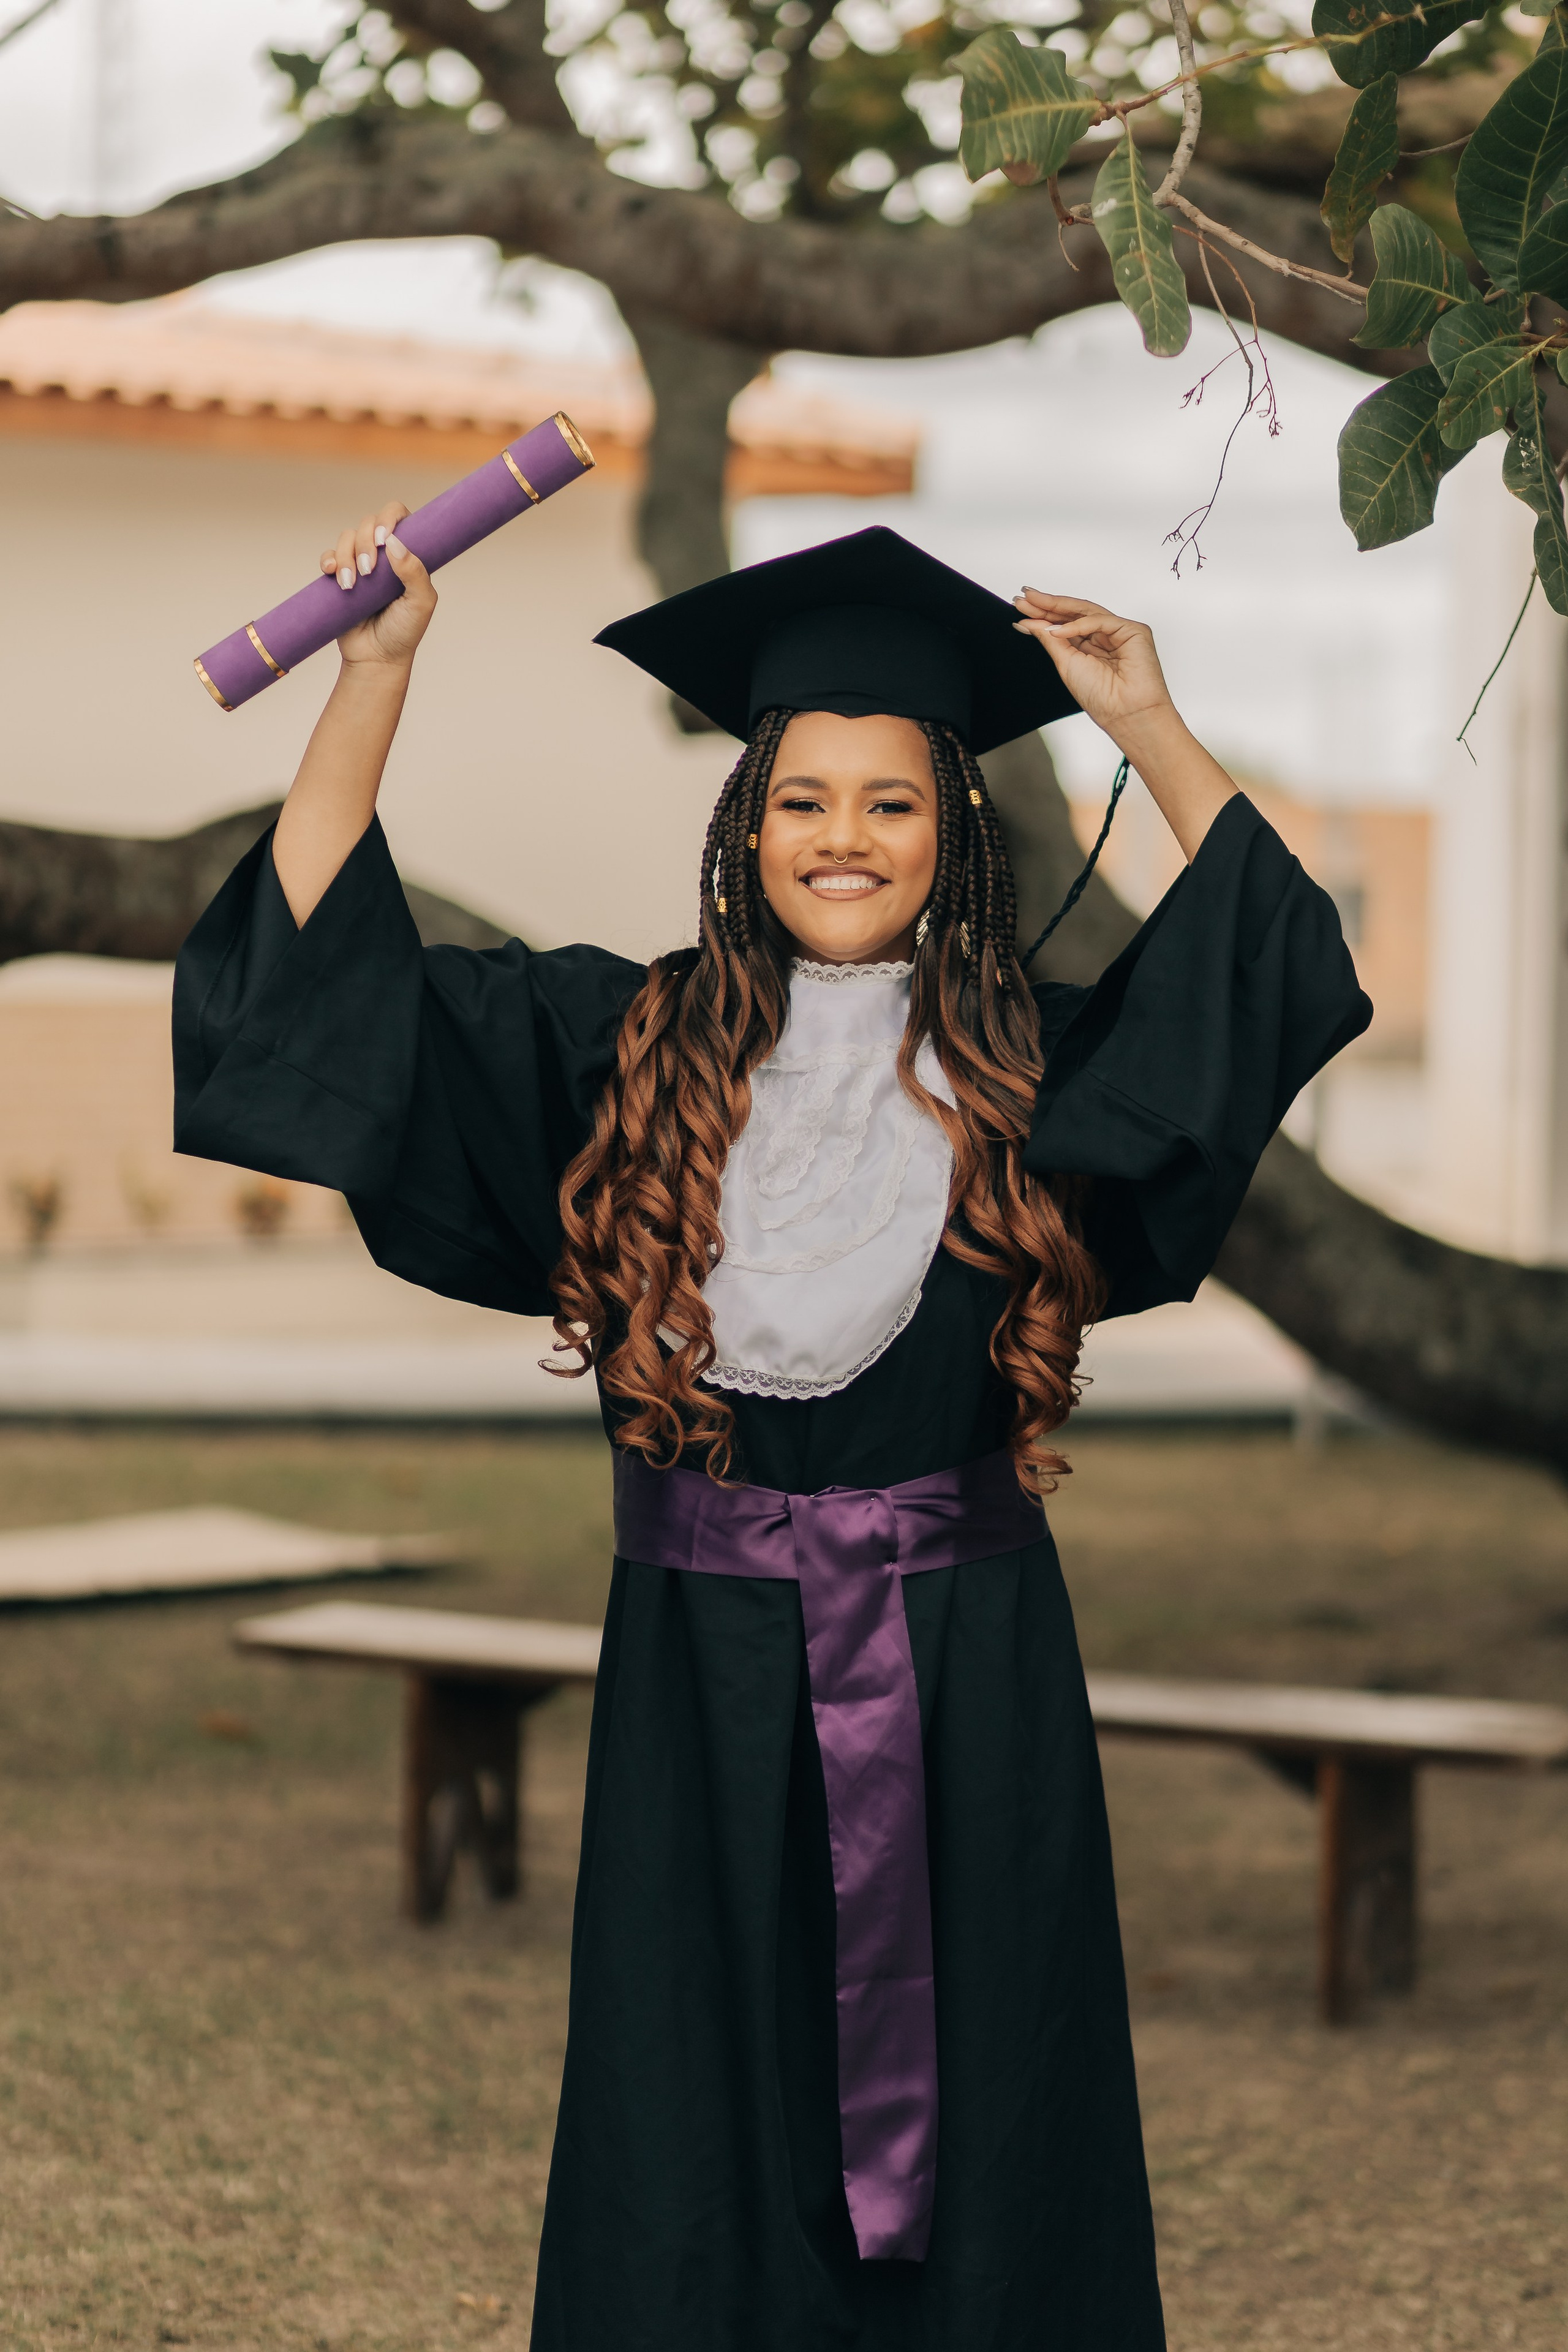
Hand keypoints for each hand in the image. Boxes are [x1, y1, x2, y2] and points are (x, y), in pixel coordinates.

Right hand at [319, 501, 436, 670]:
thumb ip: (415, 572)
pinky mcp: (339, 577)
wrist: (377, 658)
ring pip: (347, 537)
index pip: (399, 518)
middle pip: (369, 522)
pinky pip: (329, 556)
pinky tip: (332, 573)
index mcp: (406, 555)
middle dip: (366, 543)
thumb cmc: (404, 632)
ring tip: (351, 586)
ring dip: (346, 556)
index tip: (384, 538)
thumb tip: (394, 543)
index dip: (390, 517)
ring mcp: (359, 564)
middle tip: (369, 572)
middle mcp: (383, 555)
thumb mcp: (420, 604)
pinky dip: (329, 560)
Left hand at [1011, 590, 1173, 747]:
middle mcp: (1103, 637)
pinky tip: (1057, 629)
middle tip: (1023, 598)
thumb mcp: (1065, 664)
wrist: (1124, 713)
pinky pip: (1100, 620)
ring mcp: (1118, 632)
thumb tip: (1028, 623)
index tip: (1021, 607)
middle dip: (1046, 605)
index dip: (1042, 615)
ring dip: (1057, 606)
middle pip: (1072, 614)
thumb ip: (1049, 640)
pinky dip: (1078, 624)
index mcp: (1088, 647)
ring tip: (1032, 602)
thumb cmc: (1101, 697)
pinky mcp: (1133, 631)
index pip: (1063, 624)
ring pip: (1085, 611)